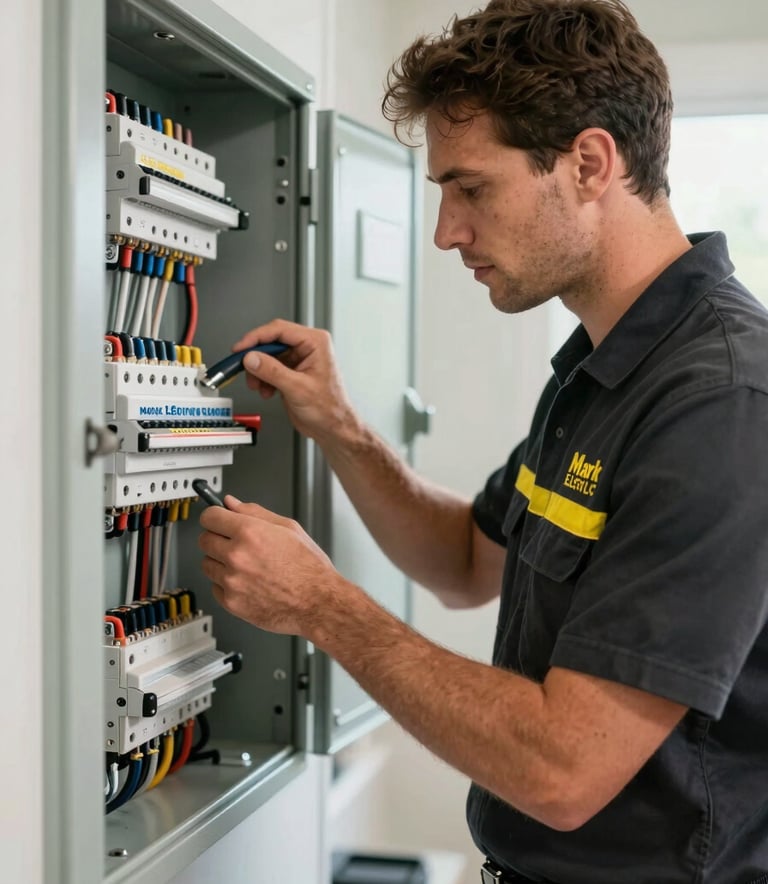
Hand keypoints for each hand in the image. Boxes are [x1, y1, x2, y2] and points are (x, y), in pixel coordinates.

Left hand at [198, 495, 341, 635]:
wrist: (318, 602)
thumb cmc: (309, 568)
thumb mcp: (289, 528)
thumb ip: (255, 513)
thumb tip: (232, 504)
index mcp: (250, 533)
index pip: (209, 516)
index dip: (214, 516)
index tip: (217, 519)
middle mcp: (237, 556)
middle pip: (204, 540)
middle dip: (217, 538)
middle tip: (234, 543)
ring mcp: (232, 581)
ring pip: (207, 564)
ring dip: (220, 562)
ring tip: (246, 565)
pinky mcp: (231, 602)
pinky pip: (215, 587)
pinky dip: (226, 585)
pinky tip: (246, 582)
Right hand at [233, 319, 358, 445]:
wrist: (332, 428)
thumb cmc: (329, 409)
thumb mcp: (297, 388)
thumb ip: (272, 371)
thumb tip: (252, 358)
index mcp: (315, 343)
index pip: (279, 330)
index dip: (256, 338)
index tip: (241, 348)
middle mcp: (308, 347)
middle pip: (271, 342)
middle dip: (256, 358)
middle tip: (243, 367)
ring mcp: (299, 360)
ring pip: (268, 356)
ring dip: (258, 371)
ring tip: (257, 385)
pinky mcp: (292, 372)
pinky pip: (270, 368)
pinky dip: (263, 379)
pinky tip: (266, 390)